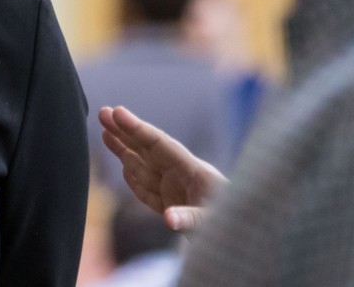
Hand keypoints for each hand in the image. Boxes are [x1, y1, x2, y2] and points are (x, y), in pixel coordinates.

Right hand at [98, 105, 227, 232]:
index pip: (160, 144)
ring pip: (144, 165)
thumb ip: (192, 219)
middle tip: (103, 113)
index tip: (117, 112)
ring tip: (106, 133)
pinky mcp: (173, 207)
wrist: (249, 240)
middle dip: (126, 131)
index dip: (137, 128)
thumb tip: (169, 220)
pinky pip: (147, 188)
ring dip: (125, 150)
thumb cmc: (235, 228)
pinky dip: (133, 177)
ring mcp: (176, 191)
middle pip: (148, 149)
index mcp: (193, 171)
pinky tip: (124, 167)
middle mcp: (181, 176)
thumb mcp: (215, 224)